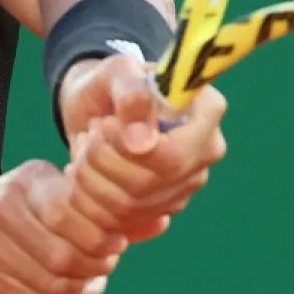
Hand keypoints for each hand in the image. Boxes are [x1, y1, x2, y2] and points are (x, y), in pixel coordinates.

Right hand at [0, 160, 126, 293]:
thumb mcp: (46, 193)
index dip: (103, 236)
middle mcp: (5, 211)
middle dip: (95, 267)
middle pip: (66, 254)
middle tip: (105, 265)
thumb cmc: (13, 212)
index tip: (116, 243)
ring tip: (91, 283)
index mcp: (26, 183)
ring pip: (53, 281)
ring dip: (82, 289)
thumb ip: (99, 207)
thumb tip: (162, 220)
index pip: (73, 212)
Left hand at [59, 55, 227, 242]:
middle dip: (101, 161)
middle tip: (90, 134)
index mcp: (206, 111)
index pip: (173, 156)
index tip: (104, 125)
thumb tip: (142, 144)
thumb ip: (131, 94)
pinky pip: (117, 222)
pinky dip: (88, 198)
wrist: (99, 108)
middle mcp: (206, 152)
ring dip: (89, 177)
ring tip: (86, 148)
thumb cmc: (112, 83)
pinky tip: (86, 171)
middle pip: (146, 185)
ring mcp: (186, 185)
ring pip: (127, 207)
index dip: (127, 150)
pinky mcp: (161, 209)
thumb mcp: (115, 72)